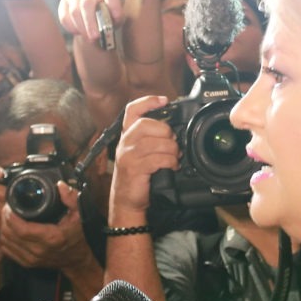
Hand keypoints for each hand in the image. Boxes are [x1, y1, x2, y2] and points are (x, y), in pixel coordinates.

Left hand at [0, 181, 94, 270]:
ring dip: (3, 228)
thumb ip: (72, 198)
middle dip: (4, 219)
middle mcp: (39, 250)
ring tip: (8, 218)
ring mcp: (32, 259)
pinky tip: (10, 230)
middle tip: (7, 208)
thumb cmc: (77, 236)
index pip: (21, 229)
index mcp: (51, 238)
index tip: (10, 206)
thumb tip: (60, 186)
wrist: (77, 259)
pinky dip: (5, 239)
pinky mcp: (27, 263)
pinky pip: (7, 250)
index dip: (10, 216)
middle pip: (9, 234)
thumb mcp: (79, 215)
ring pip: (6, 241)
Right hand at [58, 0, 124, 43]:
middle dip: (90, 22)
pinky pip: (64, 16)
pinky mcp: (65, 3)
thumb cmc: (109, 20)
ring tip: (89, 39)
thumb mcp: (116, 20)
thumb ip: (116, 18)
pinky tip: (78, 33)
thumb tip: (113, 18)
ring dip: (81, 28)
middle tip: (95, 37)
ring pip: (74, 11)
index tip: (116, 17)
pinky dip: (71, 27)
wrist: (95, 24)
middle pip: (87, 3)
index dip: (113, 3)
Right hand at [109, 95, 178, 218]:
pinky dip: (171, 162)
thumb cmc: (137, 174)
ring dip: (172, 150)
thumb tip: (172, 130)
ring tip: (175, 157)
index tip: (164, 100)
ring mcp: (128, 155)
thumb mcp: (140, 152)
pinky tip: (173, 166)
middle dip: (166, 132)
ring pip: (157, 142)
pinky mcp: (135, 168)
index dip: (148, 102)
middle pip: (147, 124)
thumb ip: (151, 138)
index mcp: (127, 135)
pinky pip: (159, 159)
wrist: (126, 199)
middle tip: (173, 143)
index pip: (132, 110)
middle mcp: (125, 142)